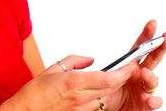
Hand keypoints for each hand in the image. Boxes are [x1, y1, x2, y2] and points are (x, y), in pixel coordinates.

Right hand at [0, 55, 135, 110]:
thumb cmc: (35, 92)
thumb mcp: (54, 68)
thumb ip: (75, 61)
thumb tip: (90, 59)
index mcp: (74, 82)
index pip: (107, 79)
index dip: (122, 73)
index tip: (130, 65)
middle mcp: (80, 97)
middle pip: (111, 89)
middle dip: (122, 79)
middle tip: (128, 69)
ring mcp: (81, 108)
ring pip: (106, 98)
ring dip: (113, 88)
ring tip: (117, 79)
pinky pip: (97, 105)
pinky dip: (102, 97)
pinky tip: (101, 91)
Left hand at [108, 20, 165, 110]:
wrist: (107, 110)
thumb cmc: (106, 94)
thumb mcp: (101, 78)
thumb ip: (102, 70)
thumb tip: (88, 61)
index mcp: (129, 67)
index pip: (139, 49)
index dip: (146, 36)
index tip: (152, 23)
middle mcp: (140, 76)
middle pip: (153, 59)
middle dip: (160, 46)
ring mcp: (144, 90)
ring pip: (153, 80)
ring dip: (151, 76)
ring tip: (145, 74)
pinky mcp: (145, 104)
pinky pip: (154, 101)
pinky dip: (154, 100)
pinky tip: (150, 99)